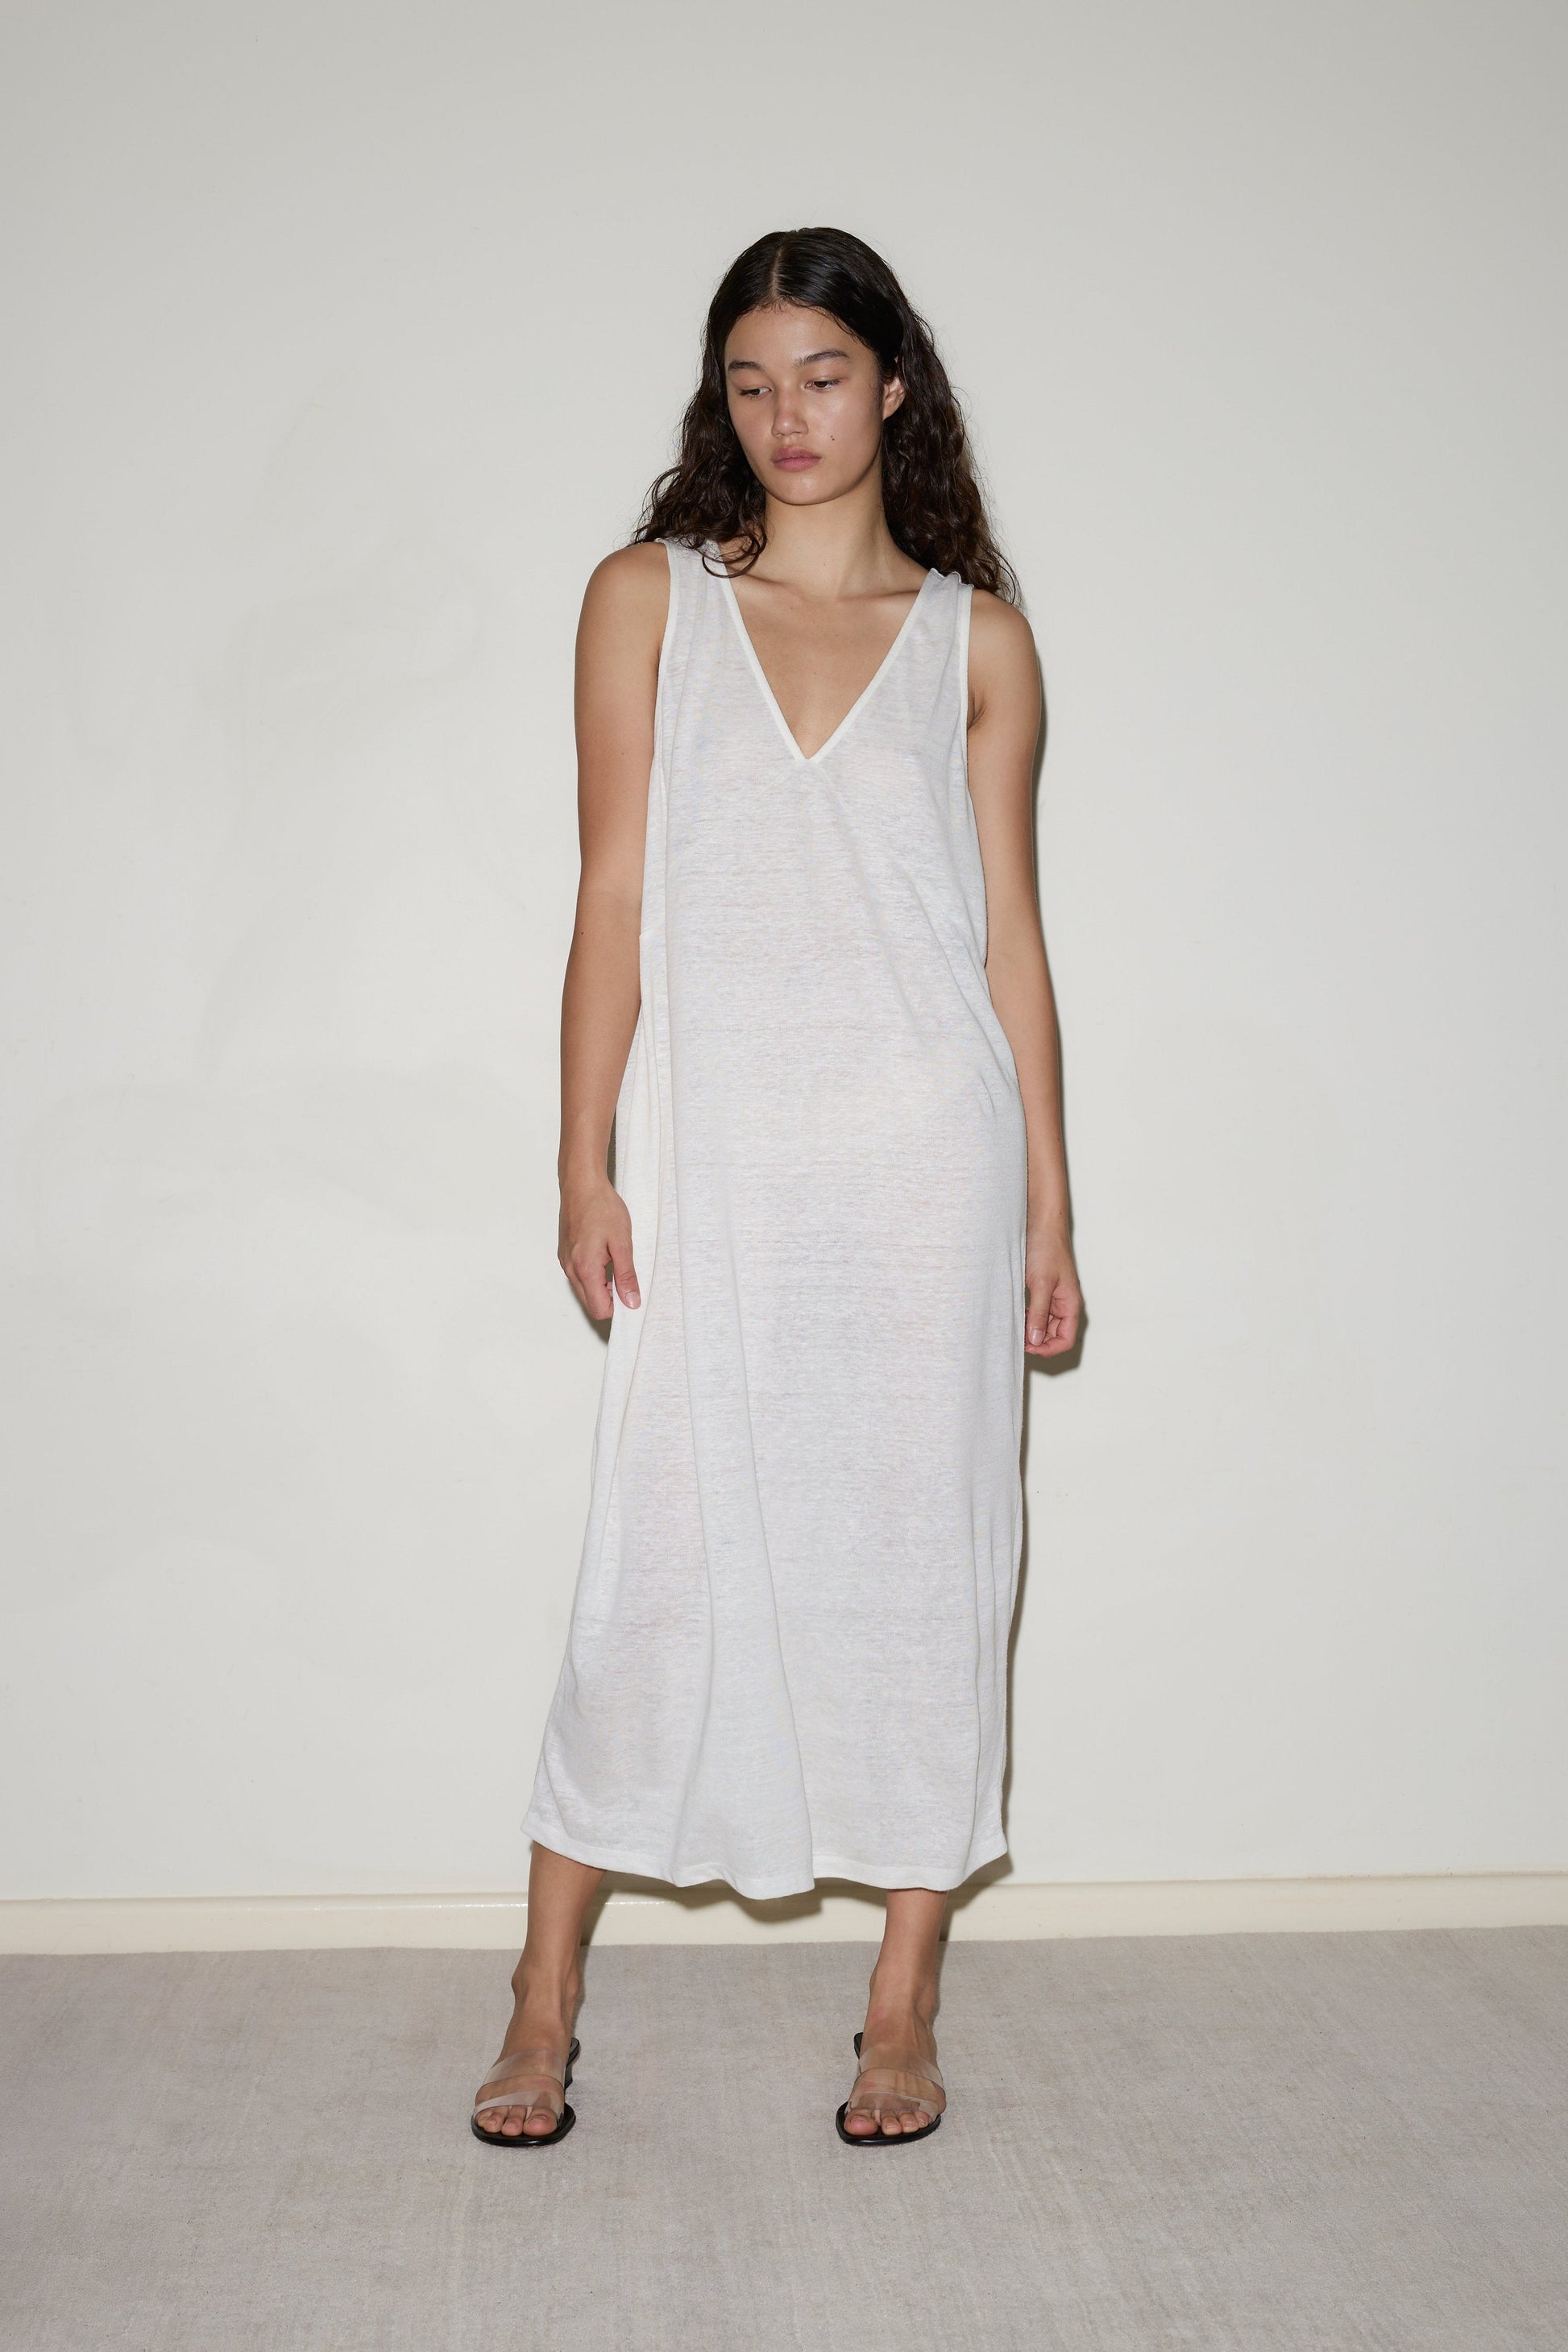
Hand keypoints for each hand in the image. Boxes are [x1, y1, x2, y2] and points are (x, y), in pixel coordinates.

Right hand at [559, 1179, 639, 1320]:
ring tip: (615, 1262)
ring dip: (602, 1286)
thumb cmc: (601, 1208)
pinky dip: (593, 1275)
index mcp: (585, 1269)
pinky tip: (604, 1255)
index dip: (618, 1307)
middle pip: (590, 1304)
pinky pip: (578, 1276)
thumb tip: (631, 1302)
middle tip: (625, 1276)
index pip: (600, 1309)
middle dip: (610, 1298)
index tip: (631, 1293)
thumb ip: (626, 1276)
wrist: (581, 1184)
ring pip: (584, 1291)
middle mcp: (570, 1269)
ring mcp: (565, 1262)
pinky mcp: (564, 1254)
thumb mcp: (622, 1242)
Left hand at [1025, 1225, 1081, 1358]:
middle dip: (1036, 1340)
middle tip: (1015, 1337)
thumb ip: (1039, 1313)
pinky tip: (1014, 1312)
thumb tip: (1035, 1340)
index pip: (1065, 1339)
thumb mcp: (1041, 1283)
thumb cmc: (1046, 1247)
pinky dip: (1025, 1316)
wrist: (1040, 1222)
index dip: (1048, 1349)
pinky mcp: (1041, 1289)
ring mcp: (1052, 1297)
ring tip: (1013, 1324)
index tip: (1028, 1347)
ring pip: (1043, 1324)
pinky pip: (1035, 1311)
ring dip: (1029, 1329)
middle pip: (1053, 1335)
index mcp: (1070, 1304)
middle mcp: (1064, 1303)